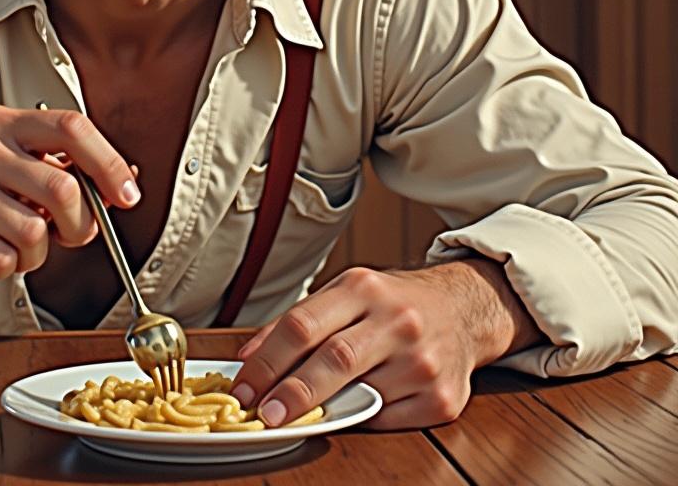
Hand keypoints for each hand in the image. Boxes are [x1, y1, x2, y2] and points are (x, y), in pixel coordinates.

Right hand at [0, 104, 139, 299]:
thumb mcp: (10, 176)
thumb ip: (62, 173)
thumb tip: (127, 178)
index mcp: (3, 122)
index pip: (72, 127)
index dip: (109, 162)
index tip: (129, 196)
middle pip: (63, 186)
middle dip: (77, 225)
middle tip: (64, 237)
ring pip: (35, 231)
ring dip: (34, 254)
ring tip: (9, 247)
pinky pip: (1, 258)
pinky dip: (2, 268)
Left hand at [229, 260, 540, 429]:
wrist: (463, 309)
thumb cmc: (392, 303)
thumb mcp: (345, 294)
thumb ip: (298, 322)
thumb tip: (249, 357)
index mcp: (363, 288)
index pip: (305, 324)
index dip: (268, 360)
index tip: (245, 387)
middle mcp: (396, 320)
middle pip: (334, 359)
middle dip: (293, 392)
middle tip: (265, 414)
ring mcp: (421, 360)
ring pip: (361, 394)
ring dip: (325, 410)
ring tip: (296, 417)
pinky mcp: (441, 397)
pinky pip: (388, 419)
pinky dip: (362, 420)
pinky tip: (351, 413)